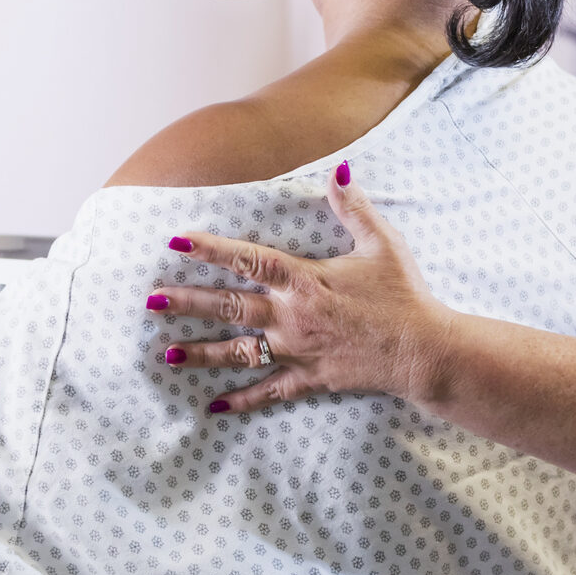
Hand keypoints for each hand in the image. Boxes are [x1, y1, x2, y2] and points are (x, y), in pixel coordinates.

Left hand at [150, 163, 455, 412]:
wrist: (424, 350)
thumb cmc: (405, 294)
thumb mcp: (382, 243)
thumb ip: (354, 207)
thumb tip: (339, 169)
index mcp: (305, 280)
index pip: (248, 261)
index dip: (211, 249)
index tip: (177, 242)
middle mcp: (292, 316)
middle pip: (229, 307)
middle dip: (188, 302)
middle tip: (151, 300)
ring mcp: (298, 350)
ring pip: (239, 352)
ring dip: (201, 352)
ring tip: (167, 353)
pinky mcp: (310, 377)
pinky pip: (269, 391)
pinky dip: (242, 399)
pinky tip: (214, 405)